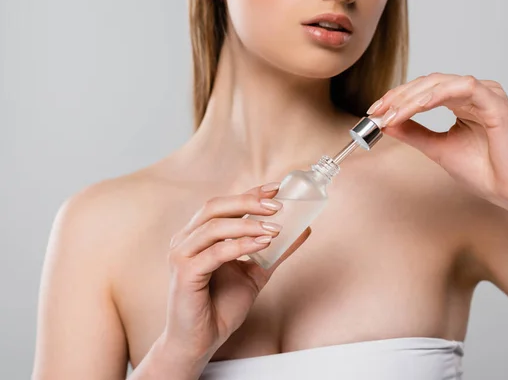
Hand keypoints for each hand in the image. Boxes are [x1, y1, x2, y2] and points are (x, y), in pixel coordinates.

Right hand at [161, 184, 310, 367]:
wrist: (201, 341)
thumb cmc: (221, 306)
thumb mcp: (255, 273)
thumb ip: (275, 252)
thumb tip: (304, 229)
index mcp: (198, 235)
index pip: (224, 204)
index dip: (250, 192)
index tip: (277, 187)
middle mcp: (186, 239)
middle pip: (216, 207)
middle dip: (249, 201)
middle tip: (278, 205)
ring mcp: (181, 255)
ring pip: (215, 227)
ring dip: (249, 224)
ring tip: (276, 228)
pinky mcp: (185, 274)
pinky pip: (216, 253)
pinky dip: (241, 245)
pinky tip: (263, 244)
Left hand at [368, 72, 507, 209]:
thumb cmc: (483, 172)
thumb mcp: (437, 148)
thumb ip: (414, 133)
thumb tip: (387, 123)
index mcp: (462, 101)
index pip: (424, 90)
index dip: (397, 98)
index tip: (374, 112)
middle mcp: (474, 94)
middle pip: (429, 83)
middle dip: (399, 96)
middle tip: (377, 112)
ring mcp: (487, 94)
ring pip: (442, 83)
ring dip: (412, 97)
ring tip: (391, 113)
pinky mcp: (496, 102)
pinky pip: (463, 88)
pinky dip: (438, 95)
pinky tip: (418, 106)